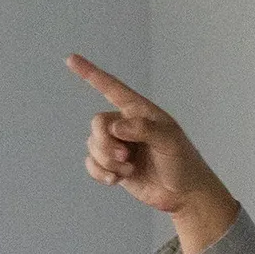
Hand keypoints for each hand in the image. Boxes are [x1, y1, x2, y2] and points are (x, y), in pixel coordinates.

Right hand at [70, 55, 239, 253]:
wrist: (183, 194)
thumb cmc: (182, 162)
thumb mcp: (169, 140)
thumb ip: (144, 129)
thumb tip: (116, 128)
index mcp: (139, 111)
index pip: (111, 87)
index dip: (90, 73)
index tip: (70, 59)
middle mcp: (126, 125)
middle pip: (97, 123)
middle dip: (106, 142)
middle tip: (126, 157)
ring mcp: (118, 145)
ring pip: (93, 145)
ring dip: (107, 161)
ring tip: (128, 169)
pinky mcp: (113, 166)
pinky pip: (92, 163)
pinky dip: (100, 173)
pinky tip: (116, 180)